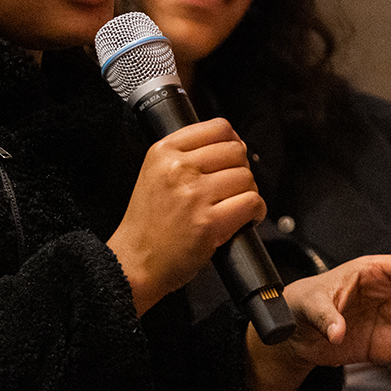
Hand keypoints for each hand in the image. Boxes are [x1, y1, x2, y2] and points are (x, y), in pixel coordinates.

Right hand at [107, 118, 265, 314]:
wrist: (134, 263)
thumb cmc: (147, 225)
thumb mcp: (154, 174)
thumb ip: (184, 156)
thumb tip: (230, 146)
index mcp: (163, 152)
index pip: (218, 127)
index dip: (233, 142)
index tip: (232, 158)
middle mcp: (177, 168)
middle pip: (236, 152)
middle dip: (240, 170)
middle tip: (232, 189)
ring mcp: (194, 195)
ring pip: (246, 177)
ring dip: (248, 193)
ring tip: (235, 206)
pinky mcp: (208, 222)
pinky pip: (252, 202)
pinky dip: (256, 212)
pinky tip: (245, 219)